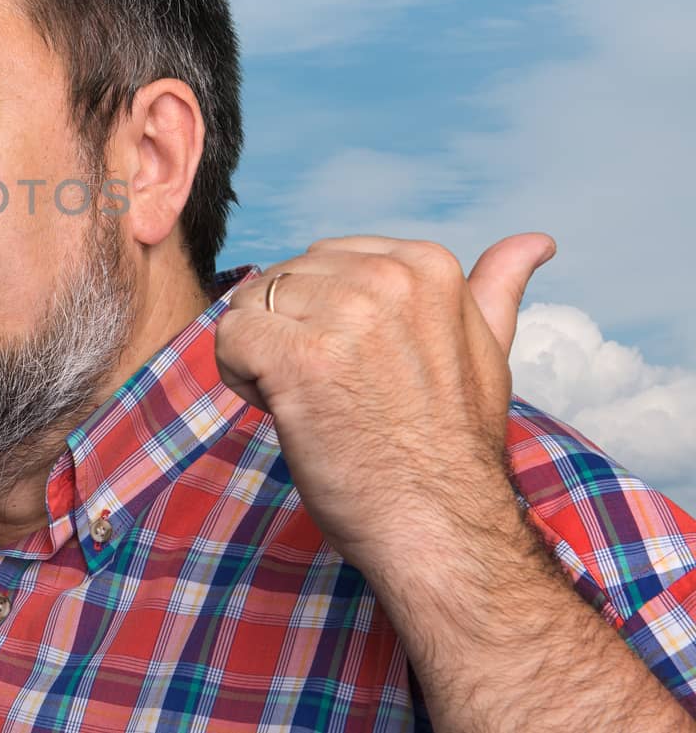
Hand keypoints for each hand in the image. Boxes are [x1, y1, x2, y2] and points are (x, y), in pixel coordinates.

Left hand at [213, 232, 556, 572]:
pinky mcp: (298, 355)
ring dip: (264, 357)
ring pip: (250, 306)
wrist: (438, 525)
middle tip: (338, 393)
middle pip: (283, 280)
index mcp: (428, 265)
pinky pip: (230, 337)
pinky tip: (283, 411)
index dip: (326, 317)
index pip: (324, 260)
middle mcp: (386, 277)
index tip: (362, 367)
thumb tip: (536, 240)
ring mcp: (343, 314)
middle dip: (291, 334)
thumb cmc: (451, 447)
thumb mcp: (488, 353)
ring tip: (314, 403)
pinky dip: (239, 377)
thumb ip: (495, 290)